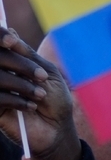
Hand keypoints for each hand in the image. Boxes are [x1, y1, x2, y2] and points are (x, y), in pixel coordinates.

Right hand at [0, 29, 78, 159]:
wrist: (57, 129)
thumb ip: (28, 55)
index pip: (2, 48)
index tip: (12, 42)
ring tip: (40, 95)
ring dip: (22, 85)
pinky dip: (17, 101)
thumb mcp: (47, 73)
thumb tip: (10, 31)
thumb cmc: (55, 98)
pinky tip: (31, 107)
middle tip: (42, 77)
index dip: (1, 39)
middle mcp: (1, 76)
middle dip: (22, 66)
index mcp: (12, 65)